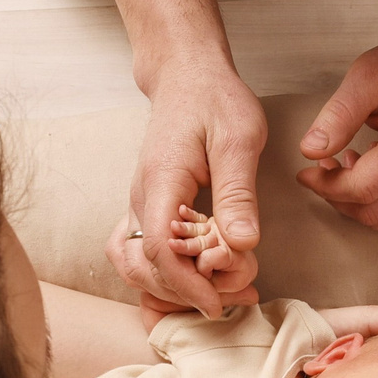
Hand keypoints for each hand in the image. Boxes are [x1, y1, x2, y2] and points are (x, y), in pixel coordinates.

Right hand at [118, 65, 268, 315]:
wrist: (186, 76)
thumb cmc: (215, 100)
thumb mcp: (239, 139)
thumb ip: (238, 193)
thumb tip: (241, 244)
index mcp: (161, 181)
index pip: (161, 250)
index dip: (188, 284)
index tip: (218, 301)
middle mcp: (141, 197)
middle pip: (143, 266)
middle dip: (185, 290)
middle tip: (234, 293)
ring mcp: (139, 204)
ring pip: (135, 264)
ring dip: (171, 286)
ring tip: (219, 287)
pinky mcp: (147, 207)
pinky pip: (140, 252)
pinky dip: (163, 273)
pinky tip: (199, 272)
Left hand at [295, 33, 377, 230]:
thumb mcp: (368, 76)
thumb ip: (338, 115)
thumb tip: (310, 151)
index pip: (363, 188)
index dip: (326, 186)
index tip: (304, 172)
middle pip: (371, 212)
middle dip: (336, 196)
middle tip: (320, 168)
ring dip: (353, 201)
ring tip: (341, 165)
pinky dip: (372, 198)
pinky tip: (364, 167)